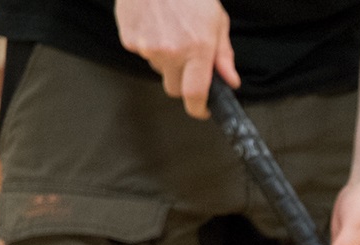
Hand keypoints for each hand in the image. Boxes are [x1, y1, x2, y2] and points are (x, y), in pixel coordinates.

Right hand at [115, 0, 237, 119]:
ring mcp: (147, 47)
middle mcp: (171, 52)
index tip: (203, 109)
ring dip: (166, 60)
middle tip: (188, 60)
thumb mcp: (217, 20)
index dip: (199, 108)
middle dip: (183, 81)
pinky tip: (156, 26)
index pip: (195, 94)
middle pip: (174, 88)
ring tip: (171, 32)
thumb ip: (223, 55)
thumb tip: (230, 80)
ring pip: (158, 70)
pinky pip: (142, 54)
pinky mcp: (129, 39)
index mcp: (197, 49)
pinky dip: (149, 46)